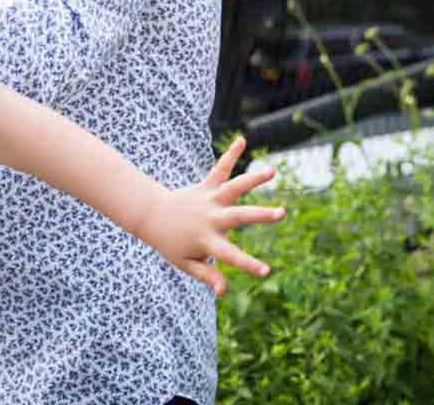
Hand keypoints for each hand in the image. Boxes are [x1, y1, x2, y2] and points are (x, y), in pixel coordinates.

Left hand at [142, 135, 285, 296]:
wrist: (151, 215)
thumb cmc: (171, 243)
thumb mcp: (186, 264)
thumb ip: (206, 276)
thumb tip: (223, 292)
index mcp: (206, 241)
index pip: (230, 256)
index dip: (248, 265)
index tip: (267, 271)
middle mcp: (210, 219)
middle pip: (238, 217)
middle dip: (260, 215)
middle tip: (281, 213)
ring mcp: (208, 200)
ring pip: (233, 188)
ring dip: (252, 179)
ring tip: (272, 172)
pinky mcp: (205, 186)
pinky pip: (219, 169)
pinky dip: (230, 155)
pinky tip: (242, 140)